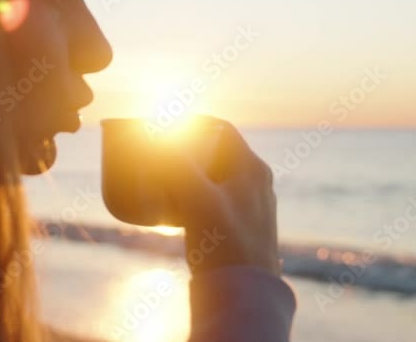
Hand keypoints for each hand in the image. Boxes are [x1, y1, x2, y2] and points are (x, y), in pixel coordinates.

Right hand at [167, 119, 279, 276]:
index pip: (222, 129)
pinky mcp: (242, 226)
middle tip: (159, 152)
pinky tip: (177, 206)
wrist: (244, 294)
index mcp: (252, 168)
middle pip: (217, 151)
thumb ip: (179, 164)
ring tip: (162, 177)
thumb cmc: (225, 243)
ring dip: (189, 171)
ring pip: (216, 175)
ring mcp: (251, 205)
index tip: (166, 123)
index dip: (192, 121)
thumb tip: (159, 137)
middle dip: (186, 148)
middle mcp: (256, 183)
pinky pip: (216, 197)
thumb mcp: (198, 198)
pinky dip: (195, 193)